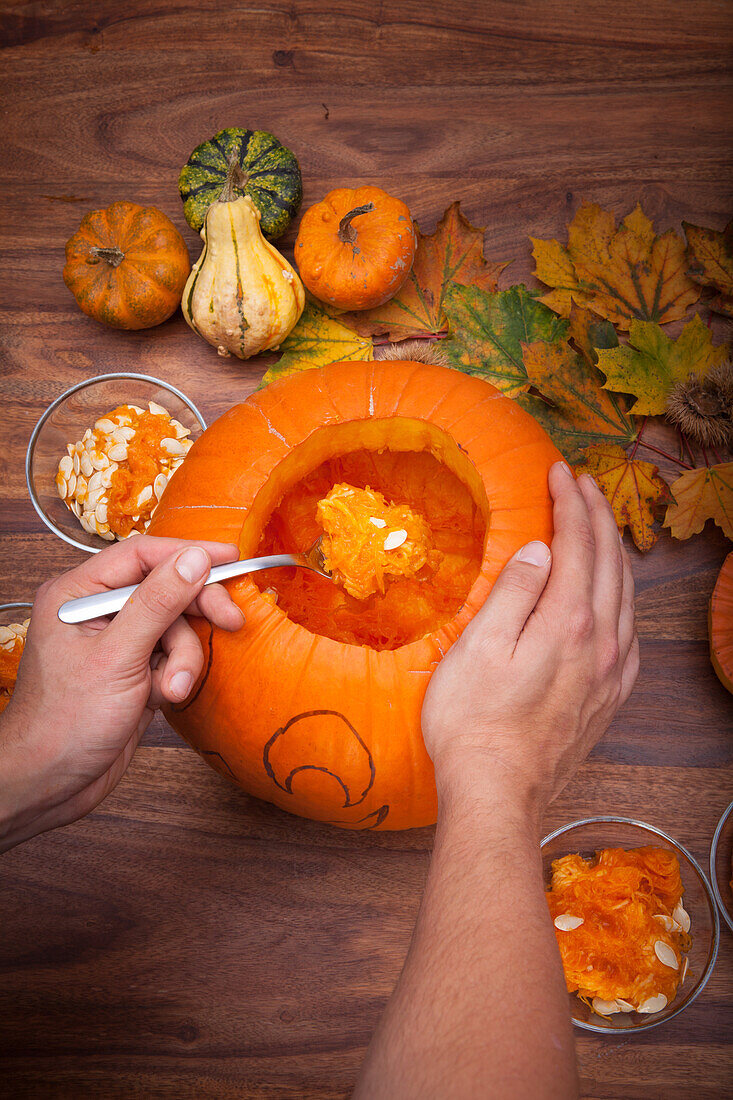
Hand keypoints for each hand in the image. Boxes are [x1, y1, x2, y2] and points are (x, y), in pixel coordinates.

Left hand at [0, 536, 243, 850]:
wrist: (50, 783)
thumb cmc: (64, 723)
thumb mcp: (118, 657)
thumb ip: (158, 603)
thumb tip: (193, 559)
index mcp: (78, 594)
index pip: (143, 555)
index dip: (189, 554)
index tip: (232, 558)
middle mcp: (97, 611)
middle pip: (166, 589)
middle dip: (196, 612)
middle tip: (231, 621)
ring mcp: (116, 642)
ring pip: (175, 628)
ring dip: (184, 658)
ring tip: (173, 689)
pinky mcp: (133, 670)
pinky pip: (172, 656)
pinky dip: (176, 675)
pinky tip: (163, 698)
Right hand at [422, 460, 637, 819]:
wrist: (498, 792)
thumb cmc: (474, 722)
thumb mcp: (480, 649)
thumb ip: (515, 593)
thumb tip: (541, 550)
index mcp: (568, 622)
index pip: (577, 544)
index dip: (569, 502)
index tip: (559, 472)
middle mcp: (602, 642)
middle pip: (608, 561)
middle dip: (596, 515)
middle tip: (580, 483)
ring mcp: (611, 671)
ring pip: (625, 593)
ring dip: (613, 550)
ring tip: (598, 523)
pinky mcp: (610, 696)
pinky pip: (631, 630)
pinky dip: (624, 595)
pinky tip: (613, 594)